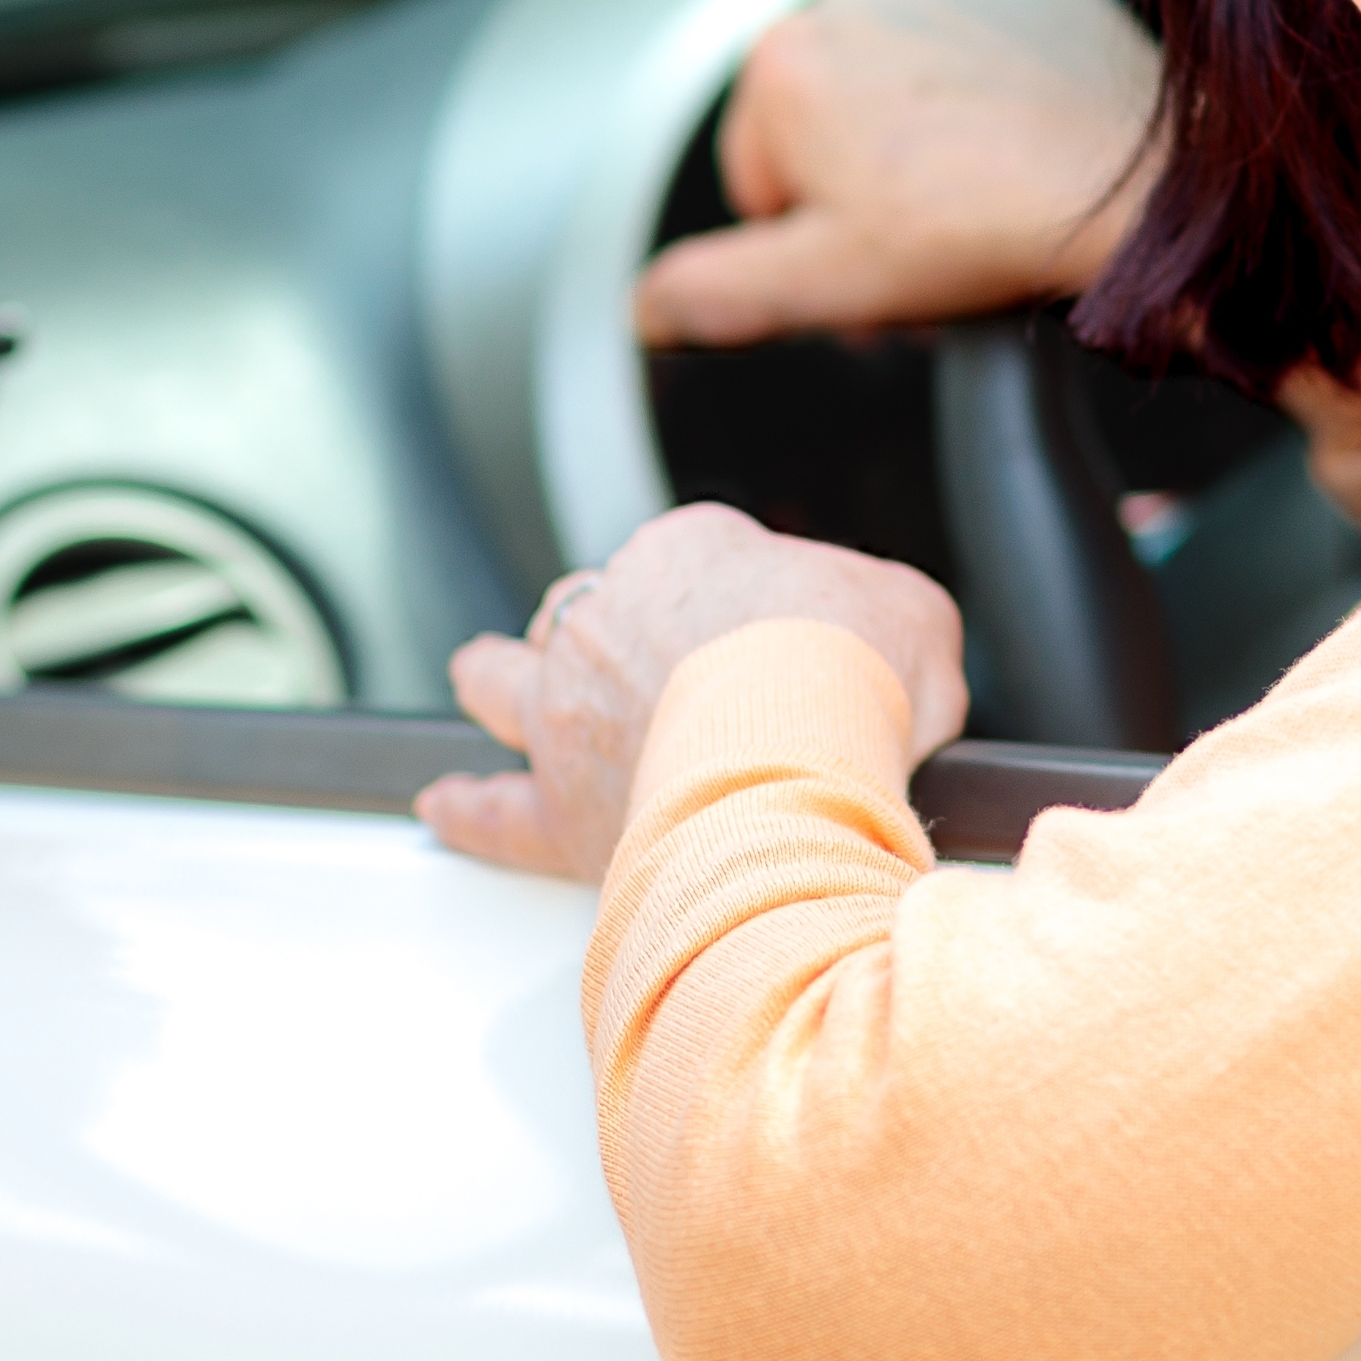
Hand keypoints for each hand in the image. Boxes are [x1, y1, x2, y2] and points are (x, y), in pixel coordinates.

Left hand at [419, 502, 968, 881]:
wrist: (803, 756)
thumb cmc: (859, 676)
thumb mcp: (916, 613)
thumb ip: (891, 614)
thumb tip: (901, 649)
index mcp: (687, 552)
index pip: (693, 560)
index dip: (734, 602)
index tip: (769, 637)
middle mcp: (608, 617)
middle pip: (590, 612)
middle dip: (606, 630)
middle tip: (635, 659)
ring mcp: (569, 709)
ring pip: (506, 681)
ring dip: (494, 679)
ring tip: (478, 678)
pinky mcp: (558, 804)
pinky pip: (494, 809)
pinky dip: (468, 806)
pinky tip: (444, 803)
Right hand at [635, 0, 1162, 347]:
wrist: (1132, 193)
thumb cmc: (982, 232)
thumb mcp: (827, 283)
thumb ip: (716, 291)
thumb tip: (644, 305)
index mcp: (783, 63)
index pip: (764, 174)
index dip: (817, 236)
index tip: (879, 261)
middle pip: (830, 112)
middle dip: (866, 173)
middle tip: (935, 229)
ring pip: (900, 66)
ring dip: (921, 118)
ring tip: (980, 178)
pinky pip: (976, 22)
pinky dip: (987, 68)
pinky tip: (1016, 123)